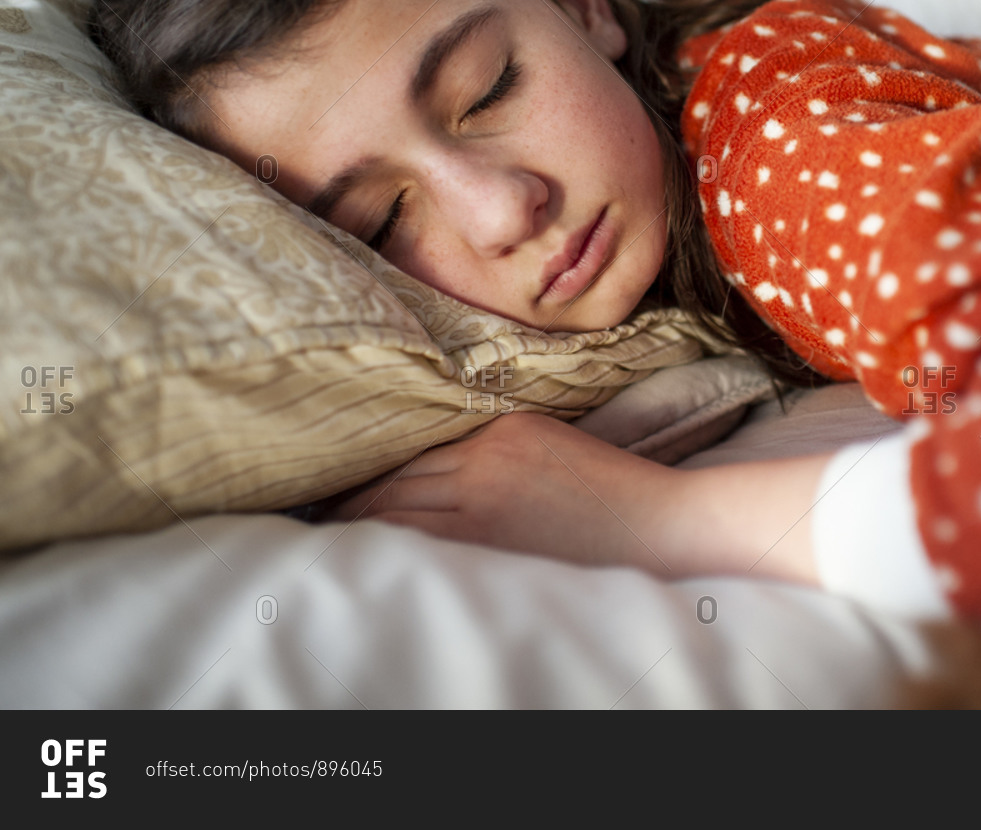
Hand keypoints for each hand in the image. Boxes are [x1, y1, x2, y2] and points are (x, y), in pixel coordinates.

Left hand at [326, 408, 832, 584]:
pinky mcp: (491, 539)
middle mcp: (482, 459)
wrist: (663, 524)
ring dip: (357, 526)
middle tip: (310, 512)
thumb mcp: (549, 449)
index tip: (335, 480)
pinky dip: (388, 547)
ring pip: (394, 512)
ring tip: (324, 538)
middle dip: (349, 499)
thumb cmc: (612, 494)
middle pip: (392, 480)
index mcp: (499, 430)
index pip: (411, 450)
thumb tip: (429, 476)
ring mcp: (483, 500)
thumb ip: (491, 453)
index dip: (366, 470)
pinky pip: (420, 543)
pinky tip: (366, 558)